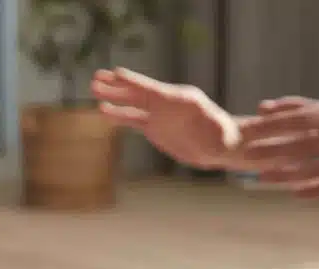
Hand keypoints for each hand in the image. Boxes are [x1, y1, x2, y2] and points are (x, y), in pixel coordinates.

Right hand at [90, 67, 241, 169]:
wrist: (221, 145)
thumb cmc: (224, 138)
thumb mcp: (222, 134)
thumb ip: (214, 129)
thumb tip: (215, 131)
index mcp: (179, 101)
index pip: (152, 89)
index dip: (134, 82)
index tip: (117, 73)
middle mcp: (166, 104)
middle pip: (138, 93)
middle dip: (118, 86)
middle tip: (96, 77)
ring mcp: (159, 116)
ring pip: (132, 104)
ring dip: (114, 97)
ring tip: (94, 89)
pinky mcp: (154, 128)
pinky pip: (133, 119)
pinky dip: (118, 114)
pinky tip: (104, 111)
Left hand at [240, 98, 318, 198]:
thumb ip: (299, 109)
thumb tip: (262, 107)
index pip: (301, 118)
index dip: (274, 123)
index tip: (248, 127)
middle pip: (305, 142)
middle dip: (275, 147)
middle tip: (247, 153)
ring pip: (315, 167)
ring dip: (286, 172)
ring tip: (261, 177)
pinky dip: (314, 190)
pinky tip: (293, 194)